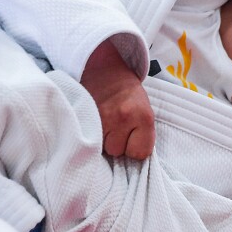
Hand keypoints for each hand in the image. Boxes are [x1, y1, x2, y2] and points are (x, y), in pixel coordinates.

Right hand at [80, 40, 154, 159]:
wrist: (107, 71)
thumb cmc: (129, 95)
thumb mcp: (145, 112)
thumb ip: (142, 135)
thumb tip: (133, 161)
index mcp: (144, 117)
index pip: (140, 153)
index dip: (134, 148)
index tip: (131, 137)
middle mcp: (124, 117)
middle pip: (117, 152)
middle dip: (117, 143)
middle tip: (116, 128)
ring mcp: (103, 117)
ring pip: (101, 148)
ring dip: (102, 141)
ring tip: (105, 125)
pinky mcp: (87, 115)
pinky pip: (89, 139)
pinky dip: (91, 135)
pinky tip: (94, 124)